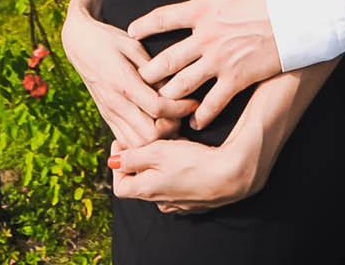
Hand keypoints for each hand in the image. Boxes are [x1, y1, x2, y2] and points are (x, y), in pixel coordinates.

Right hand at [60, 0, 188, 146]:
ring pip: (137, 145)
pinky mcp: (106, 117)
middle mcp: (115, 102)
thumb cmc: (109, 40)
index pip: (158, 108)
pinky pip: (125, 141)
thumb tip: (177, 90)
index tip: (193, 102)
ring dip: (157, 140)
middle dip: (171, 130)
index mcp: (124, 81)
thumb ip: (154, 69)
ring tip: (169, 124)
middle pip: (149, 135)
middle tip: (181, 116)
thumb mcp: (134, 46)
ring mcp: (109, 112)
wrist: (79, 43)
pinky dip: (142, 142)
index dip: (181, 109)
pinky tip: (153, 128)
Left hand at [108, 122, 268, 212]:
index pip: (119, 186)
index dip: (118, 164)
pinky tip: (187, 156)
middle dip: (141, 161)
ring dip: (160, 166)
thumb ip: (131, 158)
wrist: (232, 175)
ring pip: (161, 183)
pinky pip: (179, 187)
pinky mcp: (197, 201)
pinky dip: (177, 172)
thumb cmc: (193, 161)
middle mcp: (161, 202)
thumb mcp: (156, 152)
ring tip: (170, 144)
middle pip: (140, 182)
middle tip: (149, 139)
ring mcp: (180, 204)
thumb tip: (111, 162)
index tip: (125, 143)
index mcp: (146, 191)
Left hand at [125, 0, 282, 128]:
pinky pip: (214, 102)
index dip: (142, 26)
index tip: (130, 34)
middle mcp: (206, 38)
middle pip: (167, 59)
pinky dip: (202, 115)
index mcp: (201, 10)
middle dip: (148, 72)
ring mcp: (221, 60)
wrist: (298, 11)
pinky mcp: (238, 78)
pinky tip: (194, 122)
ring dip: (169, 96)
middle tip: (137, 80)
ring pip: (184, 84)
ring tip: (159, 103)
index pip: (162, 19)